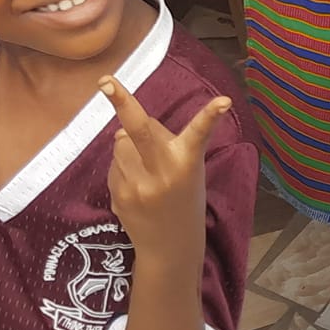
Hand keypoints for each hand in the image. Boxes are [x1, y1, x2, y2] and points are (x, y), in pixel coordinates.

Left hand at [100, 77, 231, 254]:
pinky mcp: (119, 196)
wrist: (169, 247)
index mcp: (186, 162)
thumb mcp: (190, 170)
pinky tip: (137, 184)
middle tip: (105, 82)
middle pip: (140, 130)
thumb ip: (162, 145)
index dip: (211, 116)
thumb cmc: (185, 200)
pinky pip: (114, 166)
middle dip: (123, 103)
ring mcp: (137, 185)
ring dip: (127, 146)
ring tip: (145, 167)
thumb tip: (122, 129)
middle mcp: (162, 171)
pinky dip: (122, 166)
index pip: (199, 133)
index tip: (223, 101)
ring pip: (121, 144)